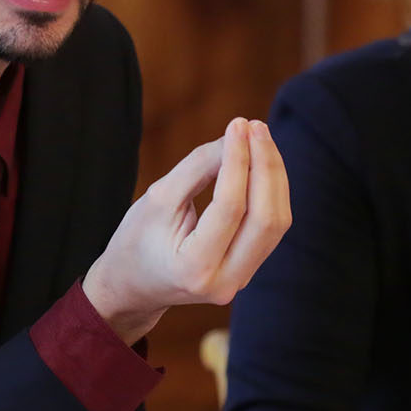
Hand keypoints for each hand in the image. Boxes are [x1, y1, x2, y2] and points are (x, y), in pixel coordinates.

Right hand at [83, 117, 290, 344]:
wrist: (133, 286)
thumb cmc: (136, 240)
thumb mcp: (157, 199)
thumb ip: (198, 168)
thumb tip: (237, 138)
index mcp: (193, 268)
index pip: (230, 207)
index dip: (238, 160)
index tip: (238, 124)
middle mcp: (224, 282)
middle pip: (266, 218)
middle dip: (265, 166)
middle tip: (255, 126)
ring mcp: (240, 280)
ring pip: (277, 222)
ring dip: (273, 175)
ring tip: (259, 136)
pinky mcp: (248, 270)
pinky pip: (271, 227)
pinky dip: (270, 190)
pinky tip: (260, 162)